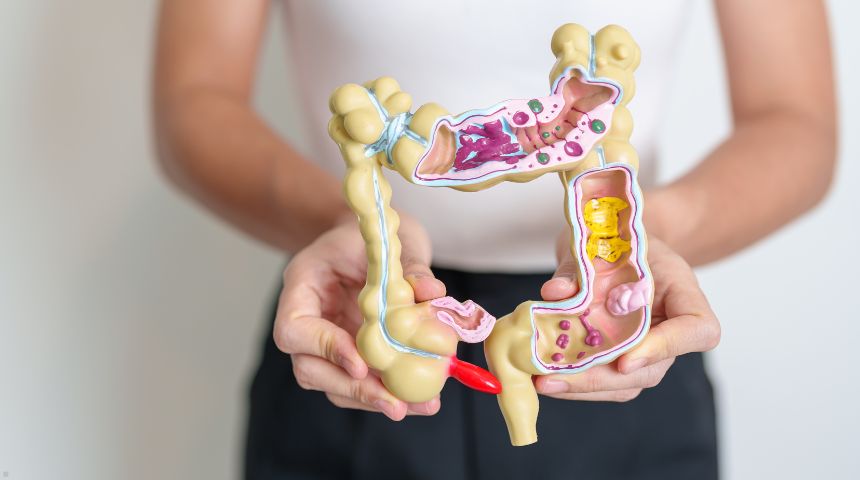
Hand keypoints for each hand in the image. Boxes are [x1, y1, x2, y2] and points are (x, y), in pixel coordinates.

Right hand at [273, 215, 445, 419]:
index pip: (294, 329)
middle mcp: (308, 319)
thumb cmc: (370, 232)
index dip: (325, 349)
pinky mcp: (349, 355)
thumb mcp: (389, 238)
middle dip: (354, 390)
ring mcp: (326, 341)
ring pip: (335, 385)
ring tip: (419, 406)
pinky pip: (360, 383)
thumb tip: (433, 294)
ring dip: (374, 400)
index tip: (361, 364)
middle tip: (395, 404)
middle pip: (310, 369)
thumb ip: (409, 266)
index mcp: (302, 285)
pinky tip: (421, 401)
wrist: (368, 235)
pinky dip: (388, 393)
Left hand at [536, 235, 720, 400]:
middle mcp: (672, 328)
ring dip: (582, 387)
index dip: (666, 348)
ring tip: (542, 382)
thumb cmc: (619, 239)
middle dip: (601, 379)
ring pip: (626, 383)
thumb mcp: (602, 241)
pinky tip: (543, 378)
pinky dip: (575, 382)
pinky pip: (606, 381)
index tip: (625, 360)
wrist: (618, 242)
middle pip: (652, 369)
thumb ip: (580, 268)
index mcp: (683, 292)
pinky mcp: (623, 358)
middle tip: (555, 378)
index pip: (698, 330)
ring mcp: (650, 349)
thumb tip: (555, 293)